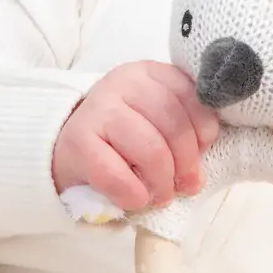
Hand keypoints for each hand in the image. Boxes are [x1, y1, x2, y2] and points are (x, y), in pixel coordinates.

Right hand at [52, 61, 218, 210]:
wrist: (68, 146)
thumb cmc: (124, 136)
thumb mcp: (156, 120)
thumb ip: (183, 126)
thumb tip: (203, 164)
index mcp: (149, 73)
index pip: (192, 96)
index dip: (204, 130)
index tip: (203, 151)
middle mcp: (123, 82)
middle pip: (173, 123)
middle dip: (186, 162)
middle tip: (187, 185)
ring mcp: (98, 108)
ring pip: (149, 148)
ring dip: (162, 181)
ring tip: (162, 195)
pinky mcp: (77, 141)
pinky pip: (115, 173)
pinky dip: (132, 192)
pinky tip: (137, 199)